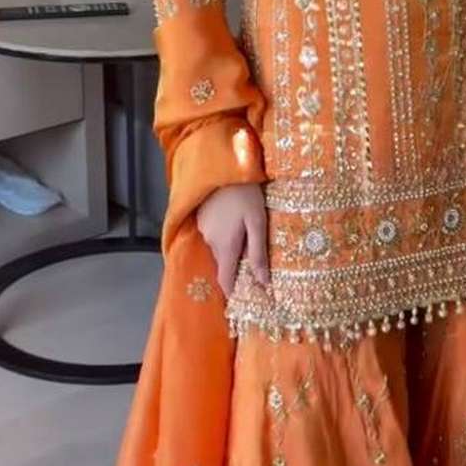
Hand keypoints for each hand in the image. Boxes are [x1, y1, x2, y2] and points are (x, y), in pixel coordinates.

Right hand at [196, 181, 269, 297]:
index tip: (243, 300)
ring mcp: (204, 229)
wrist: (223, 165)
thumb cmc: (245, 194)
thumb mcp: (257, 222)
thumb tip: (264, 283)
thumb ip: (258, 253)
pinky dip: (224, 235)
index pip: (225, 281)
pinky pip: (214, 234)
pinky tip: (235, 223)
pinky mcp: (202, 217)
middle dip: (236, 269)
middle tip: (253, 267)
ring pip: (219, 248)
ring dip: (231, 249)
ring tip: (247, 239)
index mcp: (225, 246)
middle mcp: (211, 242)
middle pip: (224, 264)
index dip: (232, 293)